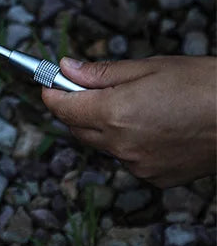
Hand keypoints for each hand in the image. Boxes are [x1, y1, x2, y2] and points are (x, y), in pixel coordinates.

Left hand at [42, 56, 216, 187]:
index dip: (52, 93)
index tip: (48, 82)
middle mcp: (122, 145)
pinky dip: (127, 142)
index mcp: (114, 114)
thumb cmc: (198, 84)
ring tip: (130, 103)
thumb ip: (99, 73)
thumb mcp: (144, 68)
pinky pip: (128, 158)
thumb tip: (66, 67)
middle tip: (87, 87)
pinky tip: (149, 124)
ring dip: (103, 125)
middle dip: (76, 108)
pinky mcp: (158, 178)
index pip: (63, 108)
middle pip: (78, 128)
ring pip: (103, 144)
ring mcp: (140, 165)